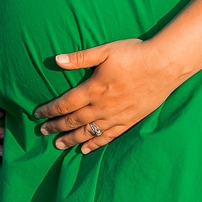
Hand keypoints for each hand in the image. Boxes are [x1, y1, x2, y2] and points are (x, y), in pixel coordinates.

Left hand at [32, 38, 185, 154]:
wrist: (165, 65)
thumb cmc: (135, 54)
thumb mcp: (105, 51)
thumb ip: (80, 58)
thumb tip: (56, 60)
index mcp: (93, 89)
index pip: (64, 104)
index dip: (49, 111)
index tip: (36, 115)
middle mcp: (102, 106)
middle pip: (73, 121)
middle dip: (55, 127)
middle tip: (42, 132)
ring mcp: (116, 116)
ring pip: (88, 132)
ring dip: (71, 139)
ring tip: (58, 145)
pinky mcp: (129, 121)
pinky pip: (108, 137)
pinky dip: (94, 144)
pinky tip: (84, 150)